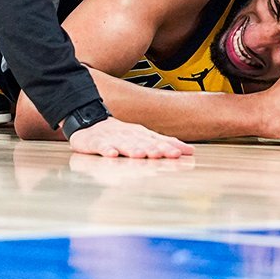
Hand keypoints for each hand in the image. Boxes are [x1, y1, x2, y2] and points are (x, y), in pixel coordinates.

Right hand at [68, 115, 192, 158]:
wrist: (91, 123)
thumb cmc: (120, 135)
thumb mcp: (143, 137)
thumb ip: (164, 143)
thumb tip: (189, 150)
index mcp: (141, 134)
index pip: (158, 140)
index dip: (170, 147)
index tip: (182, 153)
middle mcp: (130, 135)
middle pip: (144, 143)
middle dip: (156, 149)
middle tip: (167, 154)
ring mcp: (113, 139)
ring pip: (125, 145)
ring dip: (133, 149)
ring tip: (141, 155)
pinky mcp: (97, 143)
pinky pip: (102, 147)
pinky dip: (107, 150)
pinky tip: (111, 154)